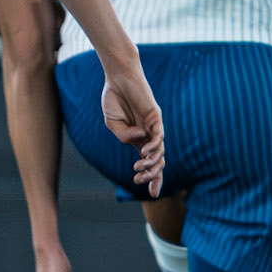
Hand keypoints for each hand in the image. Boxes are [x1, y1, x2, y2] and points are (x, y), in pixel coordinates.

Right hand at [101, 62, 163, 197]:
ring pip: (160, 152)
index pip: (150, 163)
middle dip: (151, 175)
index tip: (150, 194)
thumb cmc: (114, 98)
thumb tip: (137, 142)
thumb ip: (122, 136)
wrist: (118, 78)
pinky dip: (153, 147)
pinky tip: (144, 152)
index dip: (153, 179)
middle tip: (138, 180)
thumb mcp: (112, 123)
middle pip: (159, 162)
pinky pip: (158, 136)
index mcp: (138, 139)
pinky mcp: (156, 116)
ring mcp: (154, 126)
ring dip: (150, 163)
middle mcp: (149, 135)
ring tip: (138, 167)